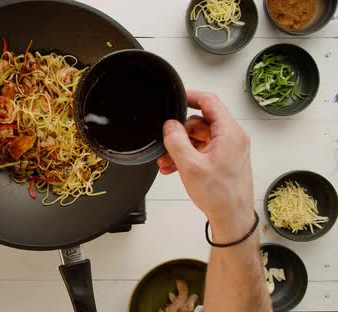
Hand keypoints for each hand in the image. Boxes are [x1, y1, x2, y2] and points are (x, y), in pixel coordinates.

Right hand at [157, 91, 254, 241]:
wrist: (232, 218)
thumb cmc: (220, 195)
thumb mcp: (190, 165)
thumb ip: (176, 141)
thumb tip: (170, 125)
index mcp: (230, 133)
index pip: (210, 102)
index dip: (191, 96)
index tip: (177, 97)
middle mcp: (233, 138)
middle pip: (200, 122)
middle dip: (180, 134)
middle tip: (167, 146)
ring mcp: (229, 149)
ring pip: (199, 137)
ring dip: (181, 147)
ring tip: (167, 162)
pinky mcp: (225, 159)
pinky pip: (203, 149)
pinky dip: (189, 156)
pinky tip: (175, 167)